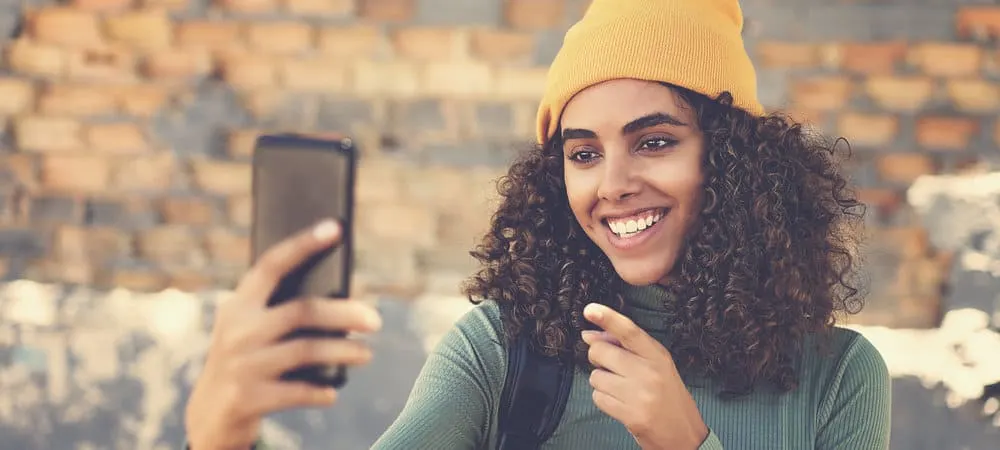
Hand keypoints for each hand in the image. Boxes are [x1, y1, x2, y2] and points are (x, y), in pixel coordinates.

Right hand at [185, 220, 381, 449]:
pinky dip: (321, 392)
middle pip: (302, 311)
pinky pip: (297, 391)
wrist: (208, 415)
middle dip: (344, 313)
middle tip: (375, 320)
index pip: (272, 265)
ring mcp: (241, 365)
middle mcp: (237, 331)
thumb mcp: (250, 331)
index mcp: (238, 306)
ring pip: (305, 350)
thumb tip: (343, 298)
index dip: (302, 244)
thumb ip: (280, 312)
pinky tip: (333, 392)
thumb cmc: (245, 361)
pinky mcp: (248, 398)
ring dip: (343, 352)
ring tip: (366, 354)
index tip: (334, 228)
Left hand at [582, 303, 708, 449]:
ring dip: (602, 383)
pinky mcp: (631, 415)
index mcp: (657, 355)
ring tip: (621, 390)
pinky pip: (598, 398)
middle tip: (612, 367)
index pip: (630, 331)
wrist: (685, 435)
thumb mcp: (656, 365)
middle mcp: (649, 372)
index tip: (589, 310)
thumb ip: (625, 347)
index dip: (608, 318)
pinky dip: (604, 400)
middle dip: (598, 358)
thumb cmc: (667, 396)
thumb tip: (589, 335)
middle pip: (601, 352)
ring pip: (596, 377)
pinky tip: (620, 403)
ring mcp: (639, 394)